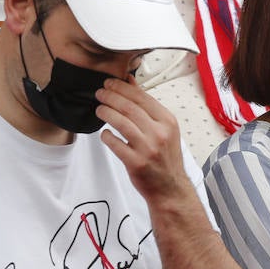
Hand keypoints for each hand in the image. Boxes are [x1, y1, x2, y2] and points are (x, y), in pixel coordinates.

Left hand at [96, 78, 192, 204]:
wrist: (170, 188)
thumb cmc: (165, 155)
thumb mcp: (164, 128)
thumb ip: (146, 105)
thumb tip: (129, 80)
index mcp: (168, 122)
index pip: (141, 97)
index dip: (121, 87)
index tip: (108, 82)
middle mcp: (159, 134)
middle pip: (128, 107)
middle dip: (109, 96)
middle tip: (99, 93)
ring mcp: (148, 149)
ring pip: (120, 122)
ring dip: (105, 112)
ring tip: (99, 109)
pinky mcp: (136, 162)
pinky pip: (114, 143)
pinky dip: (106, 135)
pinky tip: (105, 133)